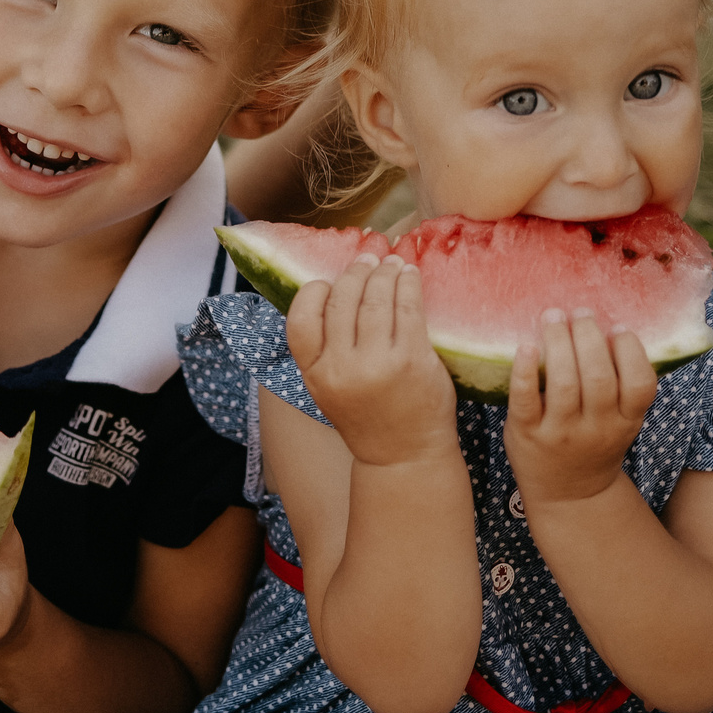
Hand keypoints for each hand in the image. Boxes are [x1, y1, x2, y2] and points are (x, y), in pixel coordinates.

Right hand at [286, 254, 457, 469]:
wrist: (404, 456)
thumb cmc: (368, 415)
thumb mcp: (329, 388)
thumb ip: (325, 348)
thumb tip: (333, 289)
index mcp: (314, 375)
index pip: (301, 318)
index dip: (314, 291)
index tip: (330, 281)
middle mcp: (341, 368)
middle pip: (341, 301)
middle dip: (355, 271)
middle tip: (368, 257)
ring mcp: (377, 364)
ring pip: (374, 299)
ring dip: (383, 272)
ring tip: (390, 261)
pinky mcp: (411, 359)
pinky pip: (407, 308)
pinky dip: (408, 284)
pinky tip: (409, 275)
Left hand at [504, 310, 654, 507]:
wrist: (569, 494)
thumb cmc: (595, 442)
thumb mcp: (621, 421)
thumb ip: (620, 385)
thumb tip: (608, 324)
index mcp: (626, 421)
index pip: (640, 384)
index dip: (631, 351)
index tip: (618, 327)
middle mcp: (597, 429)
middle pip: (598, 378)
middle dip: (589, 337)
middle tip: (580, 313)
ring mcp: (561, 433)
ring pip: (564, 384)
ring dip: (558, 343)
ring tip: (553, 317)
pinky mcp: (527, 434)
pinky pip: (525, 399)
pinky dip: (525, 370)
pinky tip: (526, 346)